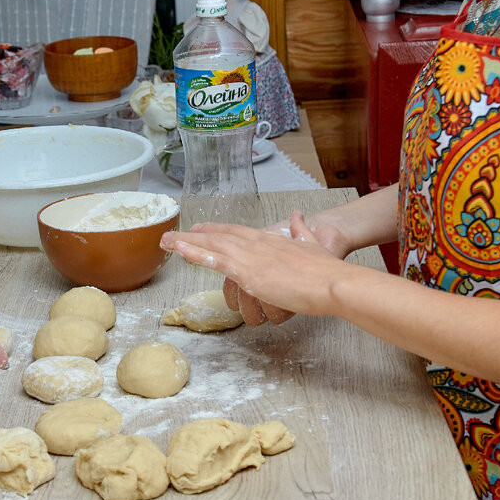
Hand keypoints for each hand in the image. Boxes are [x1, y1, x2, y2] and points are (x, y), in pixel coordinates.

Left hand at [161, 212, 344, 319]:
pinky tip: (180, 251)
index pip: (238, 232)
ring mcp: (251, 257)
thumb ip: (301, 231)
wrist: (333, 281)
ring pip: (212, 246)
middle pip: (220, 236)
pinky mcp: (248, 273)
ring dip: (187, 243)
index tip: (202, 229)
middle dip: (196, 236)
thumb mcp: (312, 245)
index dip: (218, 230)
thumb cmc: (327, 271)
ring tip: (166, 241)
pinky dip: (195, 254)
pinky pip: (215, 261)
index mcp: (271, 240)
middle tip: (174, 235)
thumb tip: (297, 217)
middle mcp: (257, 243)